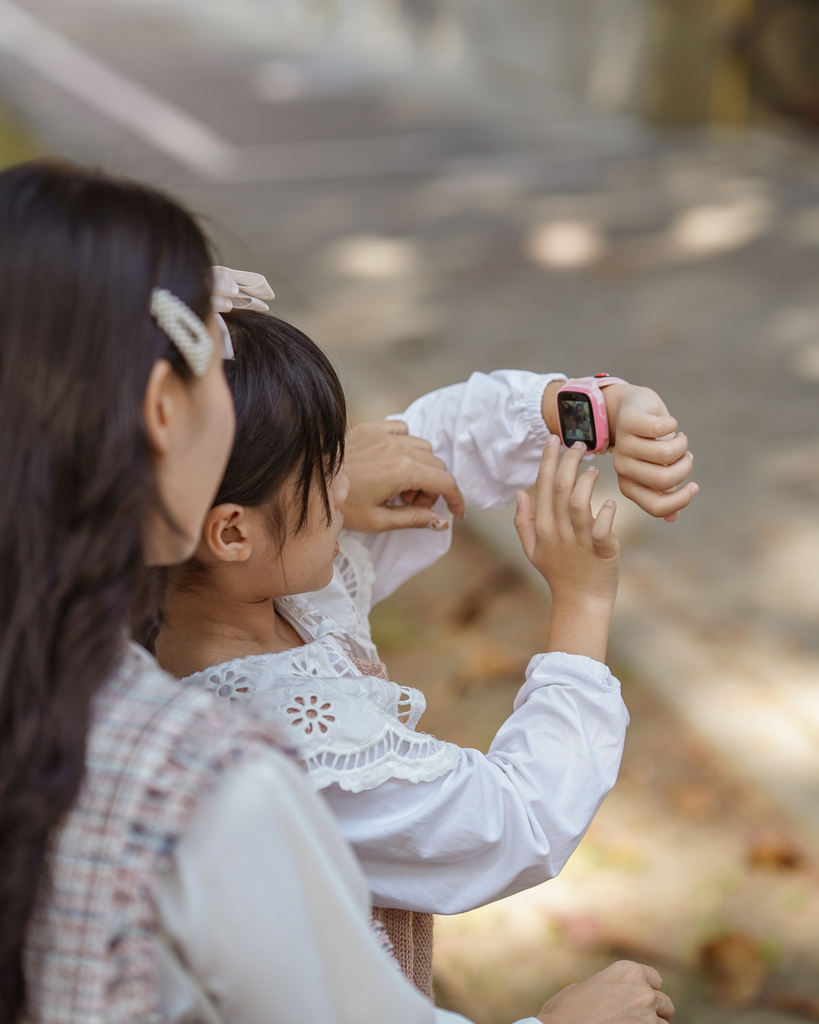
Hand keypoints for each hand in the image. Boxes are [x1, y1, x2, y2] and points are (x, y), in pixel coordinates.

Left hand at [340, 421, 464, 532]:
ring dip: (421, 468)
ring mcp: (384, 434)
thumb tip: (441, 522)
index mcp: (403, 471)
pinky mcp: (371, 427)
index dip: (457, 499)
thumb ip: (414, 519)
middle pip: (437, 465)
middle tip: (411, 505)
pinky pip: (403, 430)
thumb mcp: (379, 521)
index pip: (446, 482)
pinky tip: (390, 463)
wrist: (307, 482)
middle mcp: (398, 447)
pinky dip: (406, 445)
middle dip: (432, 488)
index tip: (456, 513)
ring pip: (423, 447)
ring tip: (398, 487)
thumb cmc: (341, 505)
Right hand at [514, 436, 618, 660]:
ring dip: (585, 482)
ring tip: (594, 468)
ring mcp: (579, 542)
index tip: (554, 439)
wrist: (580, 602)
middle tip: (579, 445)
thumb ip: (523, 521)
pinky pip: (601, 528)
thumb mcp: (533, 550)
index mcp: (542, 528)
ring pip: (577, 503)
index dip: (548, 460)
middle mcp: (558, 532)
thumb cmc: (559, 574)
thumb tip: (520, 493)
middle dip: (568, 462)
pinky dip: (605, 513)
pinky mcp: (601, 551)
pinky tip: (608, 502)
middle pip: (559, 488)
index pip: (542, 486)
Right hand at [536, 961, 673, 1023]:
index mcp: (627, 971)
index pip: (655, 980)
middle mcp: (642, 990)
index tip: (640, 1001)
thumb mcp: (585, 987)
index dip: (648, 991)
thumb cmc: (565, 1011)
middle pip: (664, 1004)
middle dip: (654, 1013)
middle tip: (636, 1020)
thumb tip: (614, 995)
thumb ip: (608, 987)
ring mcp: (648, 1017)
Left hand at [604, 384, 697, 522]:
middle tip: (687, 456)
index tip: (694, 486)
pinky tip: (670, 423)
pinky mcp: (629, 421)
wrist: (632, 408)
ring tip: (679, 438)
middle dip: (685, 468)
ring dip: (682, 445)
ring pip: (665, 454)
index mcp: (629, 485)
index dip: (681, 501)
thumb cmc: (649, 443)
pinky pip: (662, 428)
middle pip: (664, 480)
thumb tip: (673, 518)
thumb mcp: (657, 469)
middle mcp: (622, 468)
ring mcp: (623, 445)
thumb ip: (664, 493)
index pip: (656, 506)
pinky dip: (673, 425)